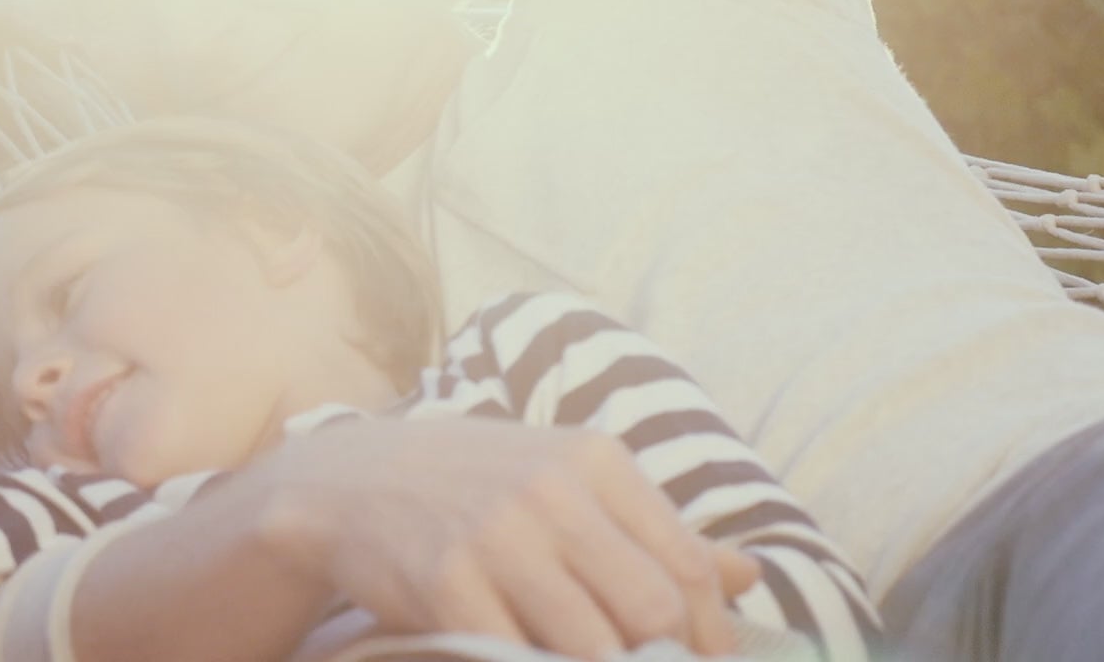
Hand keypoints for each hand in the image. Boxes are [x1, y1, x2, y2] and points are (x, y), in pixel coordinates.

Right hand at [235, 417, 751, 660]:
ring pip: (594, 646)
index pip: (687, 564)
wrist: (353, 481)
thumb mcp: (570, 481)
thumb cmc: (480, 485)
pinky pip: (517, 659)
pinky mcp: (447, 585)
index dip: (711, 633)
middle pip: (653, 609)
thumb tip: (750, 575)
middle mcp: (553, 492)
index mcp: (596, 461)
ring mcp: (497, 538)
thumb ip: (658, 529)